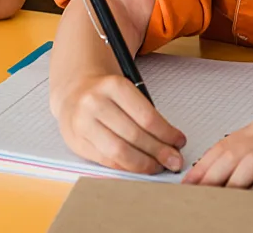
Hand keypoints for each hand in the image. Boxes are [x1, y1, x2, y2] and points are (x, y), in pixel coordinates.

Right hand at [53, 69, 185, 174]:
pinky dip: (127, 167)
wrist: (73, 94)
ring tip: (158, 166)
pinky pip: (108, 161)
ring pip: (121, 152)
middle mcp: (95, 102)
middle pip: (135, 136)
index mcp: (113, 85)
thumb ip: (145, 113)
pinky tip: (138, 166)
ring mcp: (83, 124)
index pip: (147, 117)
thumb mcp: (126, 92)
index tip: (179, 142)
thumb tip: (172, 143)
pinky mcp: (77, 142)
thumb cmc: (106, 95)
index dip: (167, 134)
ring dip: (144, 164)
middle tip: (174, 160)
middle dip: (160, 152)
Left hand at [183, 118, 252, 192]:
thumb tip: (214, 173)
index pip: (224, 145)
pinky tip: (249, 199)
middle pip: (233, 153)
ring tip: (220, 198)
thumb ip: (247, 151)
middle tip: (199, 193)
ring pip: (252, 163)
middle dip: (211, 175)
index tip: (188, 182)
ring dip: (232, 182)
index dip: (203, 165)